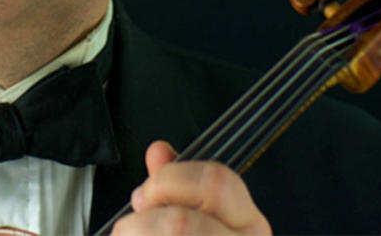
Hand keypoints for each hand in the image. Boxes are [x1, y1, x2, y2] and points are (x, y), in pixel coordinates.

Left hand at [111, 141, 270, 234]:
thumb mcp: (199, 220)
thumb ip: (176, 188)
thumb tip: (159, 152)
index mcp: (248, 226)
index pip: (218, 182)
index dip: (170, 179)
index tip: (148, 193)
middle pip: (180, 222)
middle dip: (141, 220)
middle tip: (132, 227)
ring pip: (169, 233)